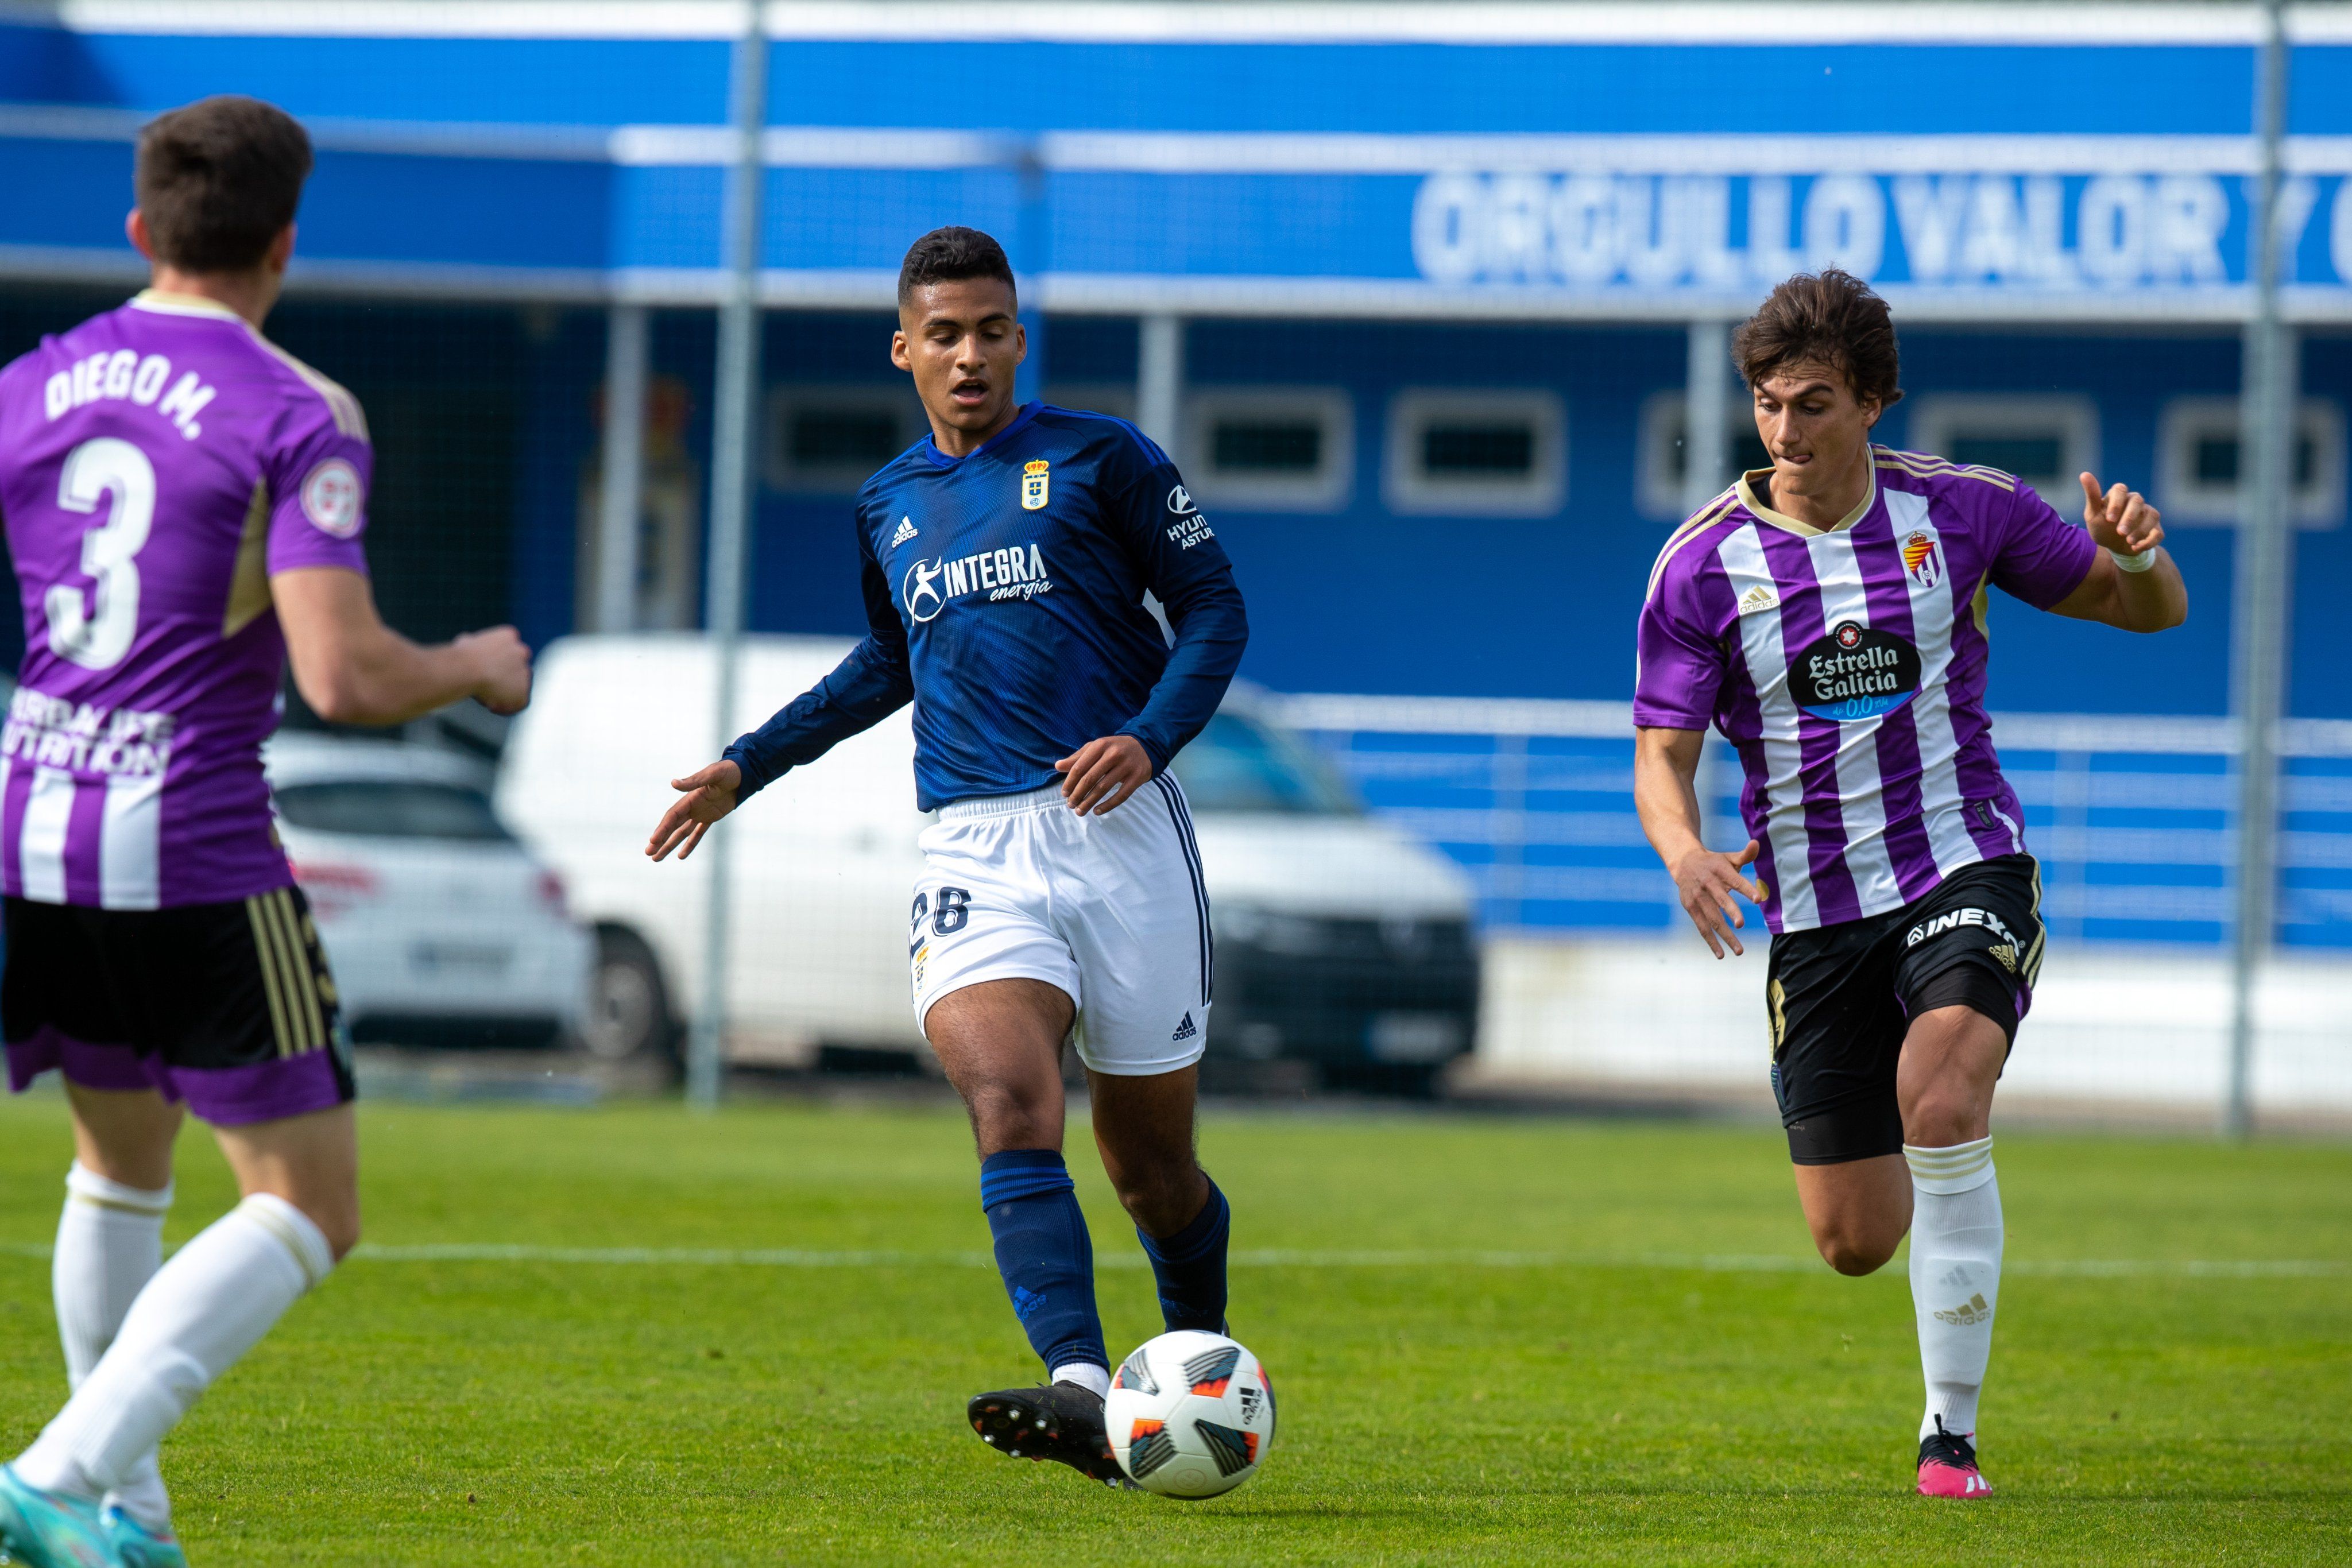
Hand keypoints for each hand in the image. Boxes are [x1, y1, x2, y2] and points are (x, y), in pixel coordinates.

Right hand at [457, 626, 532, 715]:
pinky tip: (493, 706)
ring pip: (518, 685)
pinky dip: (508, 707)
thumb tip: (466, 643)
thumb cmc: (462, 655)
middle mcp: (522, 652)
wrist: (468, 668)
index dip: (496, 662)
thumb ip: (473, 644)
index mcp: (509, 636)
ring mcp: (524, 671)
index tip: (485, 671)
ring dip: (505, 692)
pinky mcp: (523, 690)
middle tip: (488, 685)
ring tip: (487, 697)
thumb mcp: (465, 642)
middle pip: (515, 667)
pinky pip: (520, 702)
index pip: (508, 650)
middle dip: (503, 677)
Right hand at [646, 759, 741, 861]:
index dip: (662, 829)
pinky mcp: (711, 818)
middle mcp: (691, 807)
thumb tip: (673, 783)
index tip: (653, 841)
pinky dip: (690, 845)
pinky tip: (680, 856)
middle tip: (648, 853)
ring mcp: (700, 813)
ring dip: (669, 845)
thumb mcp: (712, 774)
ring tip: (657, 858)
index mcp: (690, 798)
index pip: (672, 816)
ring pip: (681, 833)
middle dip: (660, 840)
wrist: (743, 774)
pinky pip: (698, 834)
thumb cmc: (728, 771)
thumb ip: (694, 781)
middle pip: (672, 827)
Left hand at [1054, 735, 1152, 815]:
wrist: (1145, 747)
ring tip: (1080, 811)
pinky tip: (1097, 811)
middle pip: (1090, 779)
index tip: (1064, 793)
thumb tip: (1057, 766)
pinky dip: (1107, 806)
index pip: (1080, 766)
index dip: (1070, 782)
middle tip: (1070, 805)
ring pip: (1103, 789)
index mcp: (1100, 745)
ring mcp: (1126, 766)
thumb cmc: (1114, 749)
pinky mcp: (1137, 778)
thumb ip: (1077, 757)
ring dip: (1089, 802)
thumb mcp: (1096, 748)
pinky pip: (1121, 796)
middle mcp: (1113, 754)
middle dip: (1077, 794)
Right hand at [1671, 839, 1763, 958]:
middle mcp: (1708, 884)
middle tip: (1741, 924)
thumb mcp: (1728, 857)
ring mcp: (1698, 898)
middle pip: (1721, 900)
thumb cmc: (1714, 862)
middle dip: (1731, 912)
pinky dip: (1711, 941)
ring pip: (1712, 919)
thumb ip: (1745, 855)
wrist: (1683, 862)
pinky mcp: (1691, 908)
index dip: (1746, 888)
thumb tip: (1757, 844)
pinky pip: (1702, 927)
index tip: (1758, 898)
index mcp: (1720, 870)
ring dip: (1725, 935)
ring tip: (1738, 950)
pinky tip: (1721, 954)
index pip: (1735, 880)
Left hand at [2079, 472, 2163, 556]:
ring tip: (2129, 541)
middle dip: (2129, 518)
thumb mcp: (2092, 514)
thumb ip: (2092, 496)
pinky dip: (2149, 541)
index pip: (2120, 489)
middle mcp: (2135, 502)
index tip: (2109, 519)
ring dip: (2141, 530)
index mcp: (2119, 496)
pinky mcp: (2155, 528)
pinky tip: (2135, 548)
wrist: (2113, 546)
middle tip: (2120, 532)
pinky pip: (2158, 533)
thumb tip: (2084, 474)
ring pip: (2152, 515)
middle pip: (2138, 501)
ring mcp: (2147, 514)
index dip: (2116, 503)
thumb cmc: (2102, 527)